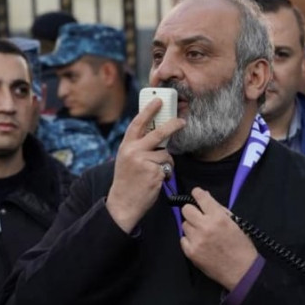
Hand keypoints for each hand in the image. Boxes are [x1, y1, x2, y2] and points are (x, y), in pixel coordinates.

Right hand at [106, 98, 183, 232]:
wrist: (123, 203)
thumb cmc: (127, 180)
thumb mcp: (126, 159)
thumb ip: (137, 146)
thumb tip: (155, 133)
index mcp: (126, 146)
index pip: (138, 123)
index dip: (149, 110)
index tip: (158, 101)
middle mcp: (134, 152)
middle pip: (158, 134)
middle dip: (172, 126)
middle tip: (182, 122)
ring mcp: (144, 162)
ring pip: (166, 155)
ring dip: (166, 163)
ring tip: (154, 172)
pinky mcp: (154, 173)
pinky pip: (168, 168)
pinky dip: (165, 173)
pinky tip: (155, 180)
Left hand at [179, 187, 257, 289]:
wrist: (241, 271)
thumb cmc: (241, 246)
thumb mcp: (235, 223)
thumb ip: (219, 209)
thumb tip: (205, 197)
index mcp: (218, 217)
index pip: (200, 196)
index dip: (197, 194)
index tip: (197, 195)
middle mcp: (205, 226)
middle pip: (186, 209)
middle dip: (192, 211)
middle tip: (199, 217)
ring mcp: (196, 240)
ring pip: (184, 224)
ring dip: (192, 227)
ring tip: (202, 234)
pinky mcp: (190, 252)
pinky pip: (183, 239)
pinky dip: (189, 240)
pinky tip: (199, 244)